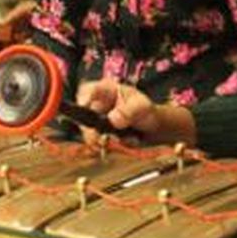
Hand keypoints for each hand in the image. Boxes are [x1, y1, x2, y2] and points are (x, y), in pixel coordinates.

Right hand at [76, 78, 196, 145]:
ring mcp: (97, 121)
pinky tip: (123, 143)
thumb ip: (128, 111)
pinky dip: (109, 147)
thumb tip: (113, 120)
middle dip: (91, 130)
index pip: (88, 90)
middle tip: (101, 139)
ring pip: (88, 133)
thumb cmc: (147, 111)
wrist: (153, 129)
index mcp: (106, 91)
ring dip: (103, 141)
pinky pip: (97, 144)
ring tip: (121, 141)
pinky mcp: (100, 135)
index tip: (85, 106)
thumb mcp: (142, 107)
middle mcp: (98, 105)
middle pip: (83, 116)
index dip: (83, 97)